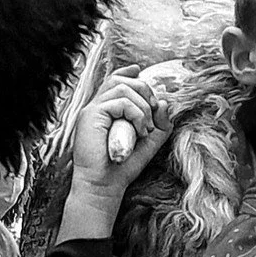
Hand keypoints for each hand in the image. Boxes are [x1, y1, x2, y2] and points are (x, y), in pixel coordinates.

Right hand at [63, 67, 173, 237]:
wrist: (104, 185)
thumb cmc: (123, 167)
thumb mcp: (149, 143)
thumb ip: (159, 124)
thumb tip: (164, 102)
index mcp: (107, 110)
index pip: (115, 81)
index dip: (128, 72)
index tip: (139, 71)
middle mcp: (98, 106)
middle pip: (122, 80)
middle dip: (145, 92)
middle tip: (153, 114)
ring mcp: (93, 109)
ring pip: (123, 87)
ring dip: (142, 107)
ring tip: (144, 129)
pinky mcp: (91, 115)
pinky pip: (120, 101)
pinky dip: (136, 114)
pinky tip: (138, 132)